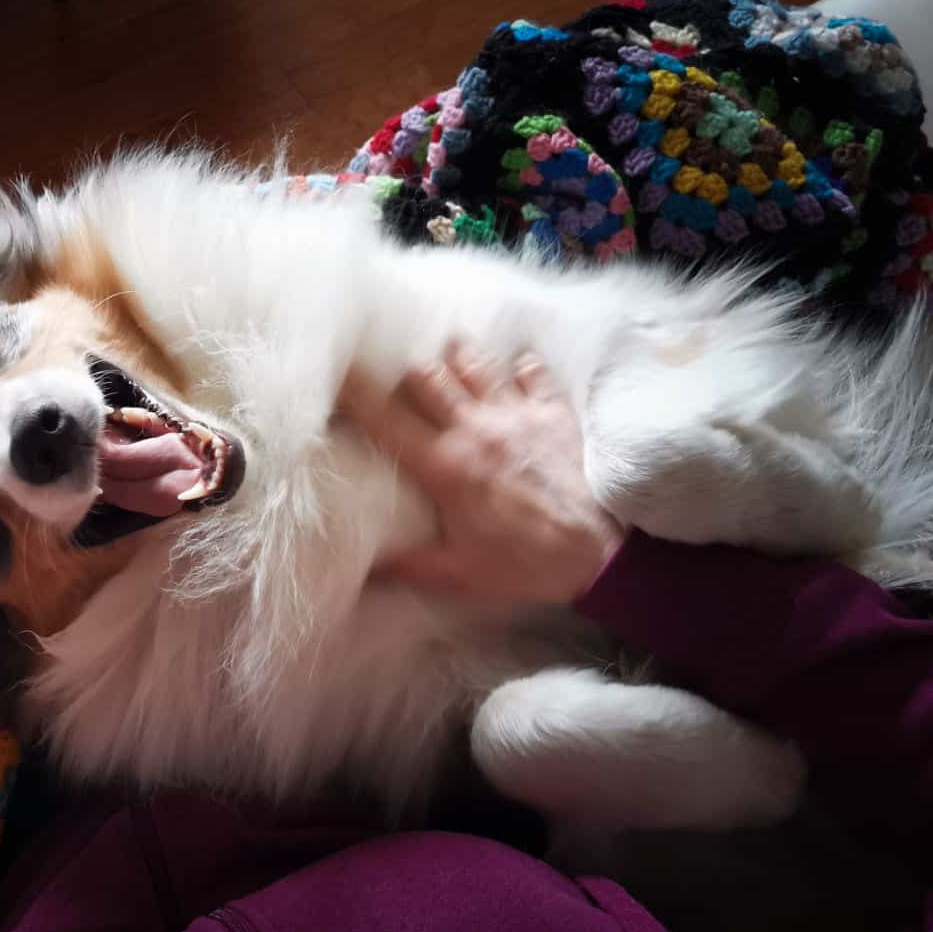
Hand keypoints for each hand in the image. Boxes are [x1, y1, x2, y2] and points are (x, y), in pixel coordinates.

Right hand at [341, 341, 626, 605]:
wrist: (596, 556)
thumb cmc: (523, 566)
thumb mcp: (457, 574)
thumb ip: (407, 564)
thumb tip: (365, 564)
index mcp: (443, 466)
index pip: (386, 418)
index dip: (355, 392)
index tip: (336, 376)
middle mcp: (475, 428)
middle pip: (426, 375)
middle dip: (407, 373)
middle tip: (401, 379)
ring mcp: (516, 414)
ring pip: (475, 362)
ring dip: (458, 358)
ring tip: (451, 357)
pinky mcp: (553, 413)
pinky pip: (533, 371)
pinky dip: (521, 366)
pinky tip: (515, 369)